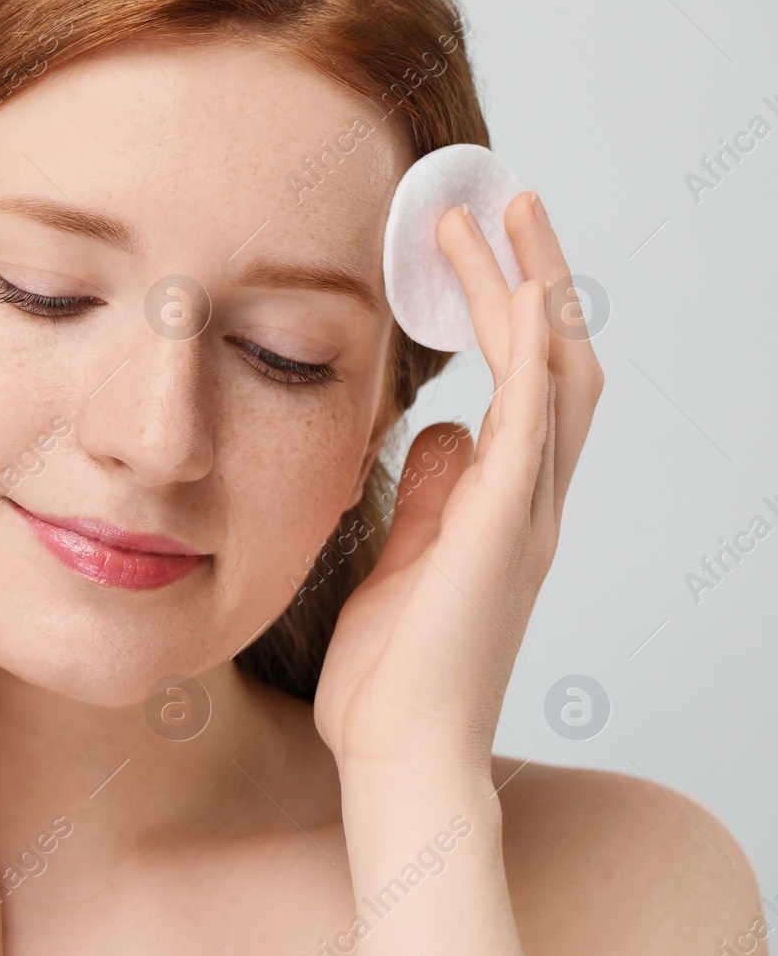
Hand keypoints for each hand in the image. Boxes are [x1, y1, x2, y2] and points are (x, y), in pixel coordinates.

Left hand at [312, 192, 603, 783]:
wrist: (400, 754)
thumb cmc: (395, 675)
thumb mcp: (405, 559)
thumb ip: (429, 495)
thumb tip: (437, 430)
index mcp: (504, 507)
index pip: (526, 387)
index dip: (515, 313)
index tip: (476, 251)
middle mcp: (530, 501)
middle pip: (558, 360)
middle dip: (537, 274)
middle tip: (504, 200)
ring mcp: (526, 513)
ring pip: (554, 373)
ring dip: (530, 285)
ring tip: (497, 212)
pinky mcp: (504, 529)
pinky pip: (531, 422)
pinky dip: (531, 352)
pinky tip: (518, 292)